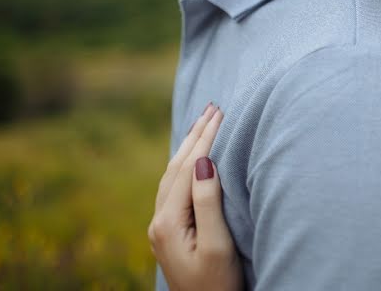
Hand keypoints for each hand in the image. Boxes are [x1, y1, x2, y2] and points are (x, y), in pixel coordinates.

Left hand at [148, 103, 242, 290]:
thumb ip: (208, 202)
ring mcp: (162, 227)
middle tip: (213, 106)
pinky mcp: (169, 231)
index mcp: (168, 221)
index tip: (221, 112)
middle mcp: (159, 221)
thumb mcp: (218, 244)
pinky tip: (192, 159)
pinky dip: (185, 164)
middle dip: (196, 135)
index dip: (205, 138)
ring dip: (189, 146)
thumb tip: (203, 161)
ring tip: (202, 123)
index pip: (188, 168)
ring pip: (173, 175)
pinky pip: (174, 186)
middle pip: (177, 166)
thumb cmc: (219, 283)